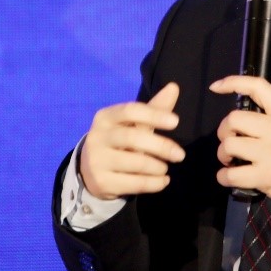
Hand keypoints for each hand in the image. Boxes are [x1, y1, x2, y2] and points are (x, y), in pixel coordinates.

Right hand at [80, 82, 184, 199]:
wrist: (90, 171)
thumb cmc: (119, 141)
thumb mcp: (133, 124)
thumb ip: (154, 108)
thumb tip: (174, 87)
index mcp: (105, 117)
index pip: (130, 111)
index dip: (154, 115)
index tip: (176, 122)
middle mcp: (97, 136)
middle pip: (133, 138)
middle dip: (161, 146)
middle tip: (180, 155)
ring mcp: (97, 160)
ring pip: (135, 163)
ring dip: (158, 167)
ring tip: (166, 168)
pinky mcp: (101, 182)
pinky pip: (134, 183)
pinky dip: (154, 184)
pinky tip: (163, 181)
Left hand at [210, 75, 270, 214]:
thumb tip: (248, 118)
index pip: (257, 87)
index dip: (233, 82)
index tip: (216, 87)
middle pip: (234, 118)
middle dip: (224, 130)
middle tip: (231, 140)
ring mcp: (269, 153)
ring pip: (229, 146)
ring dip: (223, 154)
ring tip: (230, 160)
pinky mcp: (264, 176)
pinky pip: (231, 174)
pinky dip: (224, 177)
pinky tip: (229, 177)